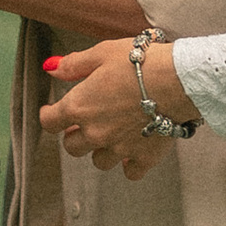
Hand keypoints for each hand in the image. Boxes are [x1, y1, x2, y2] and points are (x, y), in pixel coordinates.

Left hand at [38, 33, 198, 180]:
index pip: (50, 121)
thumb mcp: (101, 53)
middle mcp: (95, 132)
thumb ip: (74, 65)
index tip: (51, 112)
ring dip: (100, 150)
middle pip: (72, 147)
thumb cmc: (140, 64)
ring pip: (98, 161)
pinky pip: (129, 172)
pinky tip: (133, 150)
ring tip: (111, 134)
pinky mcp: (143, 158)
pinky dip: (129, 164)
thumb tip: (52, 68)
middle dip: (74, 135)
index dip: (49, 115)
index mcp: (80, 106)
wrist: (176, 81)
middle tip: (83, 123)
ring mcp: (118, 149)